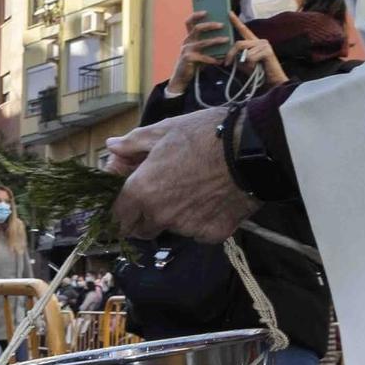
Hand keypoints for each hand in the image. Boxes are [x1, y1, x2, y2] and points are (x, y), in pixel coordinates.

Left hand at [104, 108, 259, 242]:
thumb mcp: (165, 130)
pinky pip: (199, 232)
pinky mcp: (213, 234)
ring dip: (174, 217)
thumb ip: (133, 143)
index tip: (127, 199)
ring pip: (171, 230)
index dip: (119, 209)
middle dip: (142, 217)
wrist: (252, 149)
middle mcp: (160, 216)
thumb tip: (112, 147)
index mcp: (142, 192)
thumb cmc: (204, 134)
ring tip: (192, 191)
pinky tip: (212, 200)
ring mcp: (187, 228)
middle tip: (158, 195)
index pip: (117, 217)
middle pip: (141, 230)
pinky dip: (201, 220)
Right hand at [168, 12, 230, 93]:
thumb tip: (224, 36)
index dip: (196, 15)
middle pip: (198, 28)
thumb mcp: (200, 51)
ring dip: (216, 40)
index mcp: (189, 38)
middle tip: (222, 25)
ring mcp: (186, 50)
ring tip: (226, 40)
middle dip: (211, 25)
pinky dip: (212, 59)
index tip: (206, 11)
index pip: (189, 22)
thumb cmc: (193, 63)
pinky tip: (220, 60)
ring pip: (203, 42)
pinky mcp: (188, 59)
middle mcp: (186, 41)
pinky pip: (203, 57)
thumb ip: (208, 44)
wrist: (181, 78)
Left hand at [229, 14, 287, 86]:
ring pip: (244, 51)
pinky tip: (259, 67)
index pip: (244, 29)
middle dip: (230, 54)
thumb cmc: (258, 73)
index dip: (236, 21)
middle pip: (238, 43)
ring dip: (245, 64)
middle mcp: (260, 40)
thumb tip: (226, 55)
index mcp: (254, 42)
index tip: (228, 12)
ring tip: (254, 68)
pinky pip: (250, 57)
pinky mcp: (267, 51)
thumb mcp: (244, 64)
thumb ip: (237, 57)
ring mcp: (264, 44)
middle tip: (226, 64)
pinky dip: (251, 66)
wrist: (273, 82)